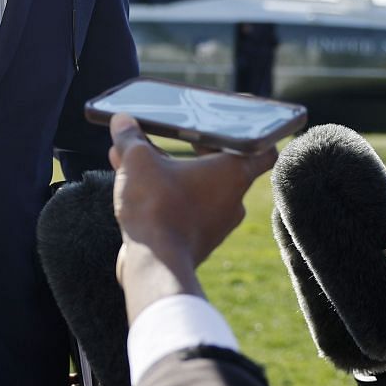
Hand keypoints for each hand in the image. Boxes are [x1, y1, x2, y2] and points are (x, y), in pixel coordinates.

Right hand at [107, 113, 274, 320]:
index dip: (253, 133)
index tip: (235, 124)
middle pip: (223, 166)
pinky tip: (134, 186)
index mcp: (234, 173)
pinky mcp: (199, 241)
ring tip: (139, 159)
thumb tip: (121, 121)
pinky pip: (186, 209)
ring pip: (198, 188)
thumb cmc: (157, 206)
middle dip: (195, 150)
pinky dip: (167, 196)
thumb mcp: (137, 162)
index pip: (263, 148)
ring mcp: (218, 224)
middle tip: (176, 136)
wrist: (154, 264)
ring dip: (172, 172)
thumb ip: (130, 138)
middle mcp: (233, 199)